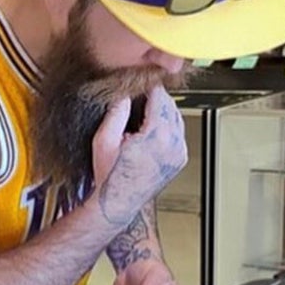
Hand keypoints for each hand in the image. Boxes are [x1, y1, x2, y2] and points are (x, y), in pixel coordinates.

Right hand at [92, 87, 187, 231]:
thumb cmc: (109, 175)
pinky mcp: (180, 158)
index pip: (159, 97)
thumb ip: (116, 112)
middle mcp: (173, 144)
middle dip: (155, 97)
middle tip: (138, 95)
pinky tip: (151, 128)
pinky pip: (178, 132)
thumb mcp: (104, 140)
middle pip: (170, 104)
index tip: (138, 82)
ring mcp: (179, 152)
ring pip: (177, 116)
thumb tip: (124, 92)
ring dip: (162, 110)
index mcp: (156, 136)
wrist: (118, 202)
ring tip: (143, 111)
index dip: (148, 87)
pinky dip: (167, 125)